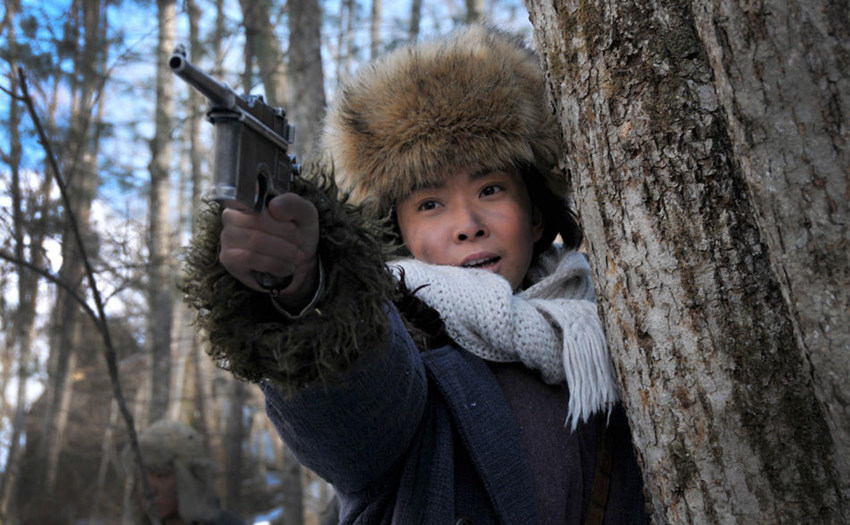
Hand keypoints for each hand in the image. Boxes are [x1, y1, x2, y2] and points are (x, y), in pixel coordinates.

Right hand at [219, 193, 319, 310]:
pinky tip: (286, 267)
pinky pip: (249, 258)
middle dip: (285, 234)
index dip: (274, 214)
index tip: (294, 225)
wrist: (299, 259)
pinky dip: (274, 263)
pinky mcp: (229, 259)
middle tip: (300, 242)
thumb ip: (292, 204)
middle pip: (256, 221)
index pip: (254, 200)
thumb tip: (274, 207)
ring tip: (296, 256)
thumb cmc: (297, 232)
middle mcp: (231, 216)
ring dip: (282, 251)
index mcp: (249, 199)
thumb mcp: (304, 213)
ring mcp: (228, 238)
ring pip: (254, 241)